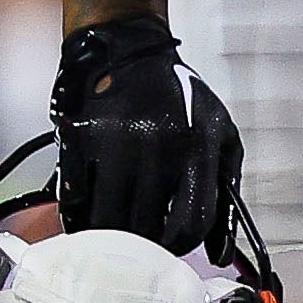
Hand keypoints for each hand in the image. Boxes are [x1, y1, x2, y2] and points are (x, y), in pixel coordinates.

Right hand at [52, 12, 242, 259]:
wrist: (127, 50)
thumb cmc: (178, 97)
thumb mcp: (219, 134)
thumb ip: (227, 191)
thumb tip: (220, 251)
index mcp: (195, 147)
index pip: (192, 222)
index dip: (183, 244)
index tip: (174, 243)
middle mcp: (156, 148)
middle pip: (148, 229)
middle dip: (146, 243)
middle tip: (143, 241)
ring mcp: (115, 146)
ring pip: (109, 223)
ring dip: (112, 237)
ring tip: (117, 231)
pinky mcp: (81, 143)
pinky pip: (75, 203)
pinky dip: (81, 219)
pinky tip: (89, 216)